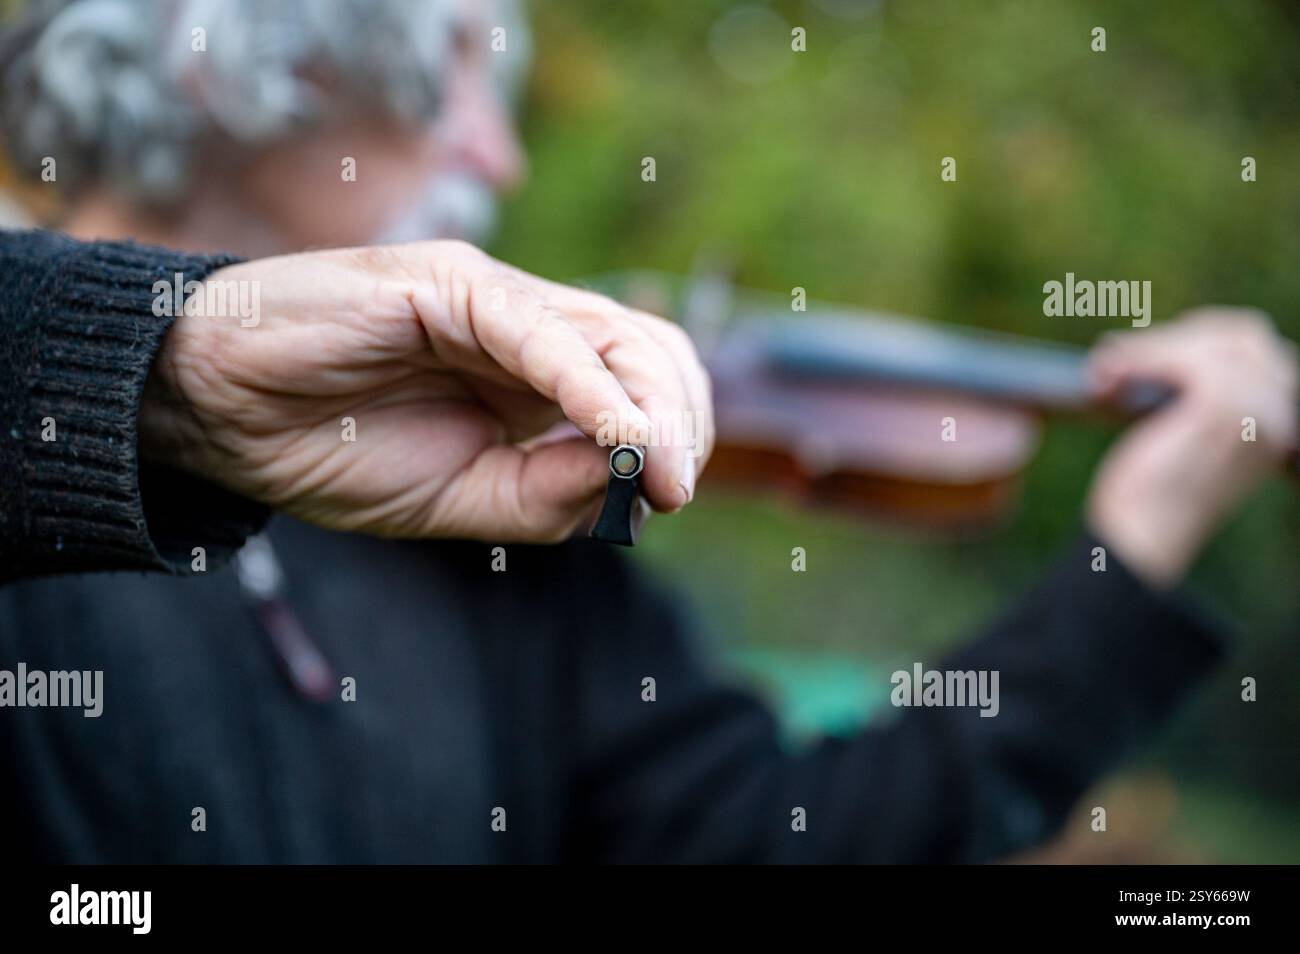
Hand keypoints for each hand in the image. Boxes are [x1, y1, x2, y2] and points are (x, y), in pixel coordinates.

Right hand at [140, 241, 712, 541]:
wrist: (220, 414)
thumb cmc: (329, 448)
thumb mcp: (462, 501)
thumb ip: (548, 494)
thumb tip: (638, 481)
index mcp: (534, 376)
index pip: (642, 382)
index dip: (675, 433)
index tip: (674, 497)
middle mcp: (527, 327)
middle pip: (647, 347)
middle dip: (681, 418)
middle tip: (677, 488)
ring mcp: (490, 299)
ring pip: (610, 331)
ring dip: (652, 403)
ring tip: (660, 469)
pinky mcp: (446, 284)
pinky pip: (538, 331)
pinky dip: (586, 383)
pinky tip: (617, 434)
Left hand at [1086, 308, 1296, 587]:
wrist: (1144, 540)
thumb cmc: (1156, 498)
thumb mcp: (1190, 439)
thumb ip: (1199, 399)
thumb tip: (1162, 348)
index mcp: (1283, 421)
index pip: (1259, 350)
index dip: (1203, 339)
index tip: (1150, 348)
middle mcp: (1282, 414)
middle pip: (1239, 336)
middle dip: (1174, 338)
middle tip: (1117, 355)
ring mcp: (1256, 409)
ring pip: (1204, 343)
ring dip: (1145, 349)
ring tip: (1102, 371)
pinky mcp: (1221, 407)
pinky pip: (1181, 358)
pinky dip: (1136, 359)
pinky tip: (1104, 375)